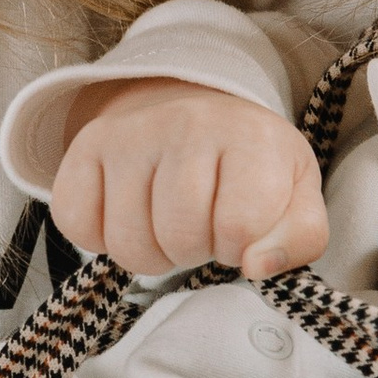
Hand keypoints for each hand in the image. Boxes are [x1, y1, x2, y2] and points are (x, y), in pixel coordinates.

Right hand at [52, 78, 328, 281]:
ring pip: (127, 242)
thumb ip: (300, 239)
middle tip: (201, 228)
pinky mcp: (87, 145)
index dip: (239, 248)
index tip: (240, 230)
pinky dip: (99, 239)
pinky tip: (128, 216)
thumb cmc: (252, 168)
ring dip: (150, 253)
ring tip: (168, 226)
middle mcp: (188, 124)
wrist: (199, 112)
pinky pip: (76, 224)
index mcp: (250, 138)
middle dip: (193, 252)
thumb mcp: (296, 199)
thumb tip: (255, 266)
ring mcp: (132, 133)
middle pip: (179, 236)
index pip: (238, 228)